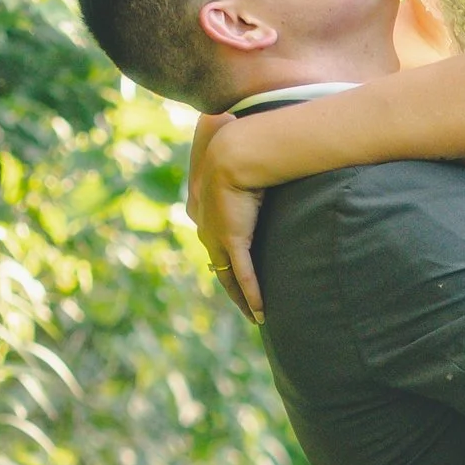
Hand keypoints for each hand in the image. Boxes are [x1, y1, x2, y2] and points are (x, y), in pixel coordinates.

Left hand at [187, 109, 267, 322]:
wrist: (235, 150)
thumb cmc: (239, 149)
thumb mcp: (240, 160)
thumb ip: (246, 164)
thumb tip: (251, 150)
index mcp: (204, 211)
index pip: (214, 243)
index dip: (225, 259)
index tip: (237, 271)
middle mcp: (206, 228)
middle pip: (219, 265)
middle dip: (232, 287)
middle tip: (245, 303)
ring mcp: (218, 237)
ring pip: (228, 277)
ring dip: (242, 299)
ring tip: (254, 315)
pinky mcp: (233, 241)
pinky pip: (243, 275)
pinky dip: (252, 295)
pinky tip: (260, 311)